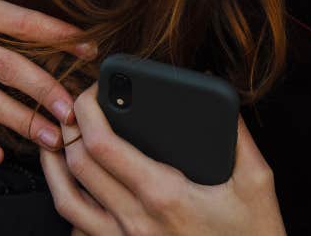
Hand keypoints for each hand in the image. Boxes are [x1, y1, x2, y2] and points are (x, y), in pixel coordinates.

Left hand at [41, 85, 284, 235]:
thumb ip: (237, 137)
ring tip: (56, 137)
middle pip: (78, 165)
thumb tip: (221, 101)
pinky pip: (79, 228)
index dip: (88, 110)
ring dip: (53, 164)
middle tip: (76, 102)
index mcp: (164, 195)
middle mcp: (135, 220)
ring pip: (66, 200)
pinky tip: (75, 183)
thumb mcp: (257, 183)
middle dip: (69, 124)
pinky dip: (69, 201)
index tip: (93, 88)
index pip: (103, 145)